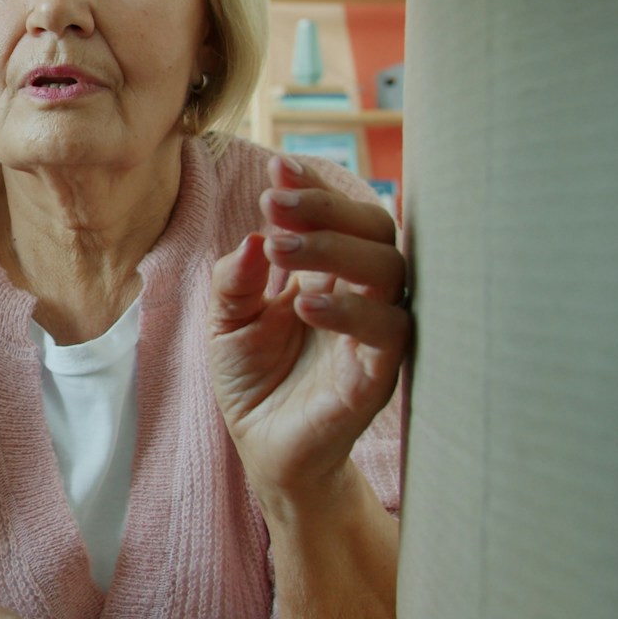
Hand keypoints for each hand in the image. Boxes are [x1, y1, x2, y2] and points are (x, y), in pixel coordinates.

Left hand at [208, 155, 409, 505]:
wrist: (264, 451)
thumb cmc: (254, 381)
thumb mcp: (226, 321)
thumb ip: (235, 278)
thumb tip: (256, 238)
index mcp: (329, 275)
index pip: (341, 216)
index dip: (315, 189)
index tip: (277, 167)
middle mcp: (361, 296)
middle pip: (377, 230)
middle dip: (328, 208)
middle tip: (277, 202)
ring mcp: (374, 333)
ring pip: (391, 271)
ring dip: (337, 249)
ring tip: (282, 246)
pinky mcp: (378, 374)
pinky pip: (388, 332)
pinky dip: (350, 312)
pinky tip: (305, 303)